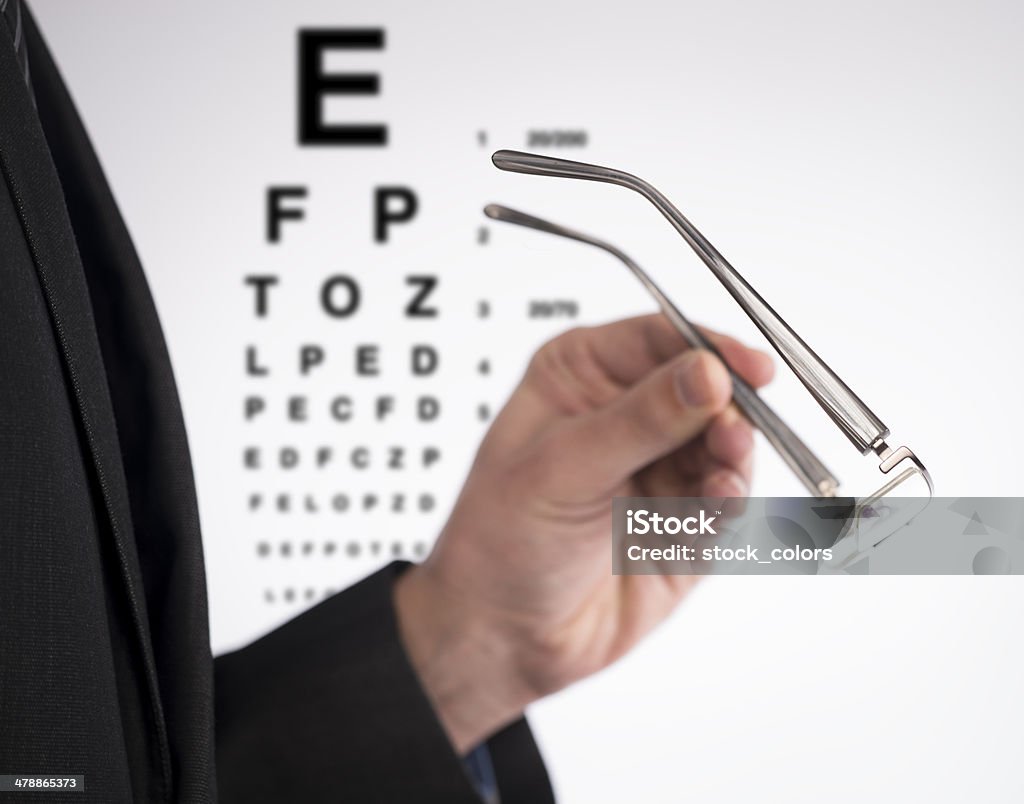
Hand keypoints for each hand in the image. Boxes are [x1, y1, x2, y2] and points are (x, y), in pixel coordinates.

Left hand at [394, 313, 773, 752]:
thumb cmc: (499, 541)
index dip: (707, 346)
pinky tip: (718, 503)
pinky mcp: (686, 520)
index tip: (745, 368)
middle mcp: (626, 415)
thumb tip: (705, 374)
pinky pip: (726, 497)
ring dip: (734, 453)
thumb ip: (639, 421)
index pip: (659, 339)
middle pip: (705, 387)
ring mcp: (660, 467)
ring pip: (724, 441)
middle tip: (732, 428)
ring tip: (725, 465)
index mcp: (582, 378)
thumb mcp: (561, 469)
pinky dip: (730, 498)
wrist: (502, 636)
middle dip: (727, 406)